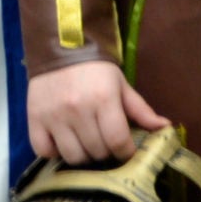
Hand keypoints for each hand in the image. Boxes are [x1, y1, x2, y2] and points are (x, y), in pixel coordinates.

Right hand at [27, 61, 166, 165]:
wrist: (60, 45)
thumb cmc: (96, 68)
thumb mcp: (121, 84)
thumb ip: (141, 109)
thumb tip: (166, 128)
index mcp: (104, 99)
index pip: (118, 142)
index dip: (126, 152)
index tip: (126, 150)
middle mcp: (78, 110)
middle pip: (97, 152)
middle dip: (106, 152)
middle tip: (105, 143)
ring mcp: (54, 116)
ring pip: (73, 156)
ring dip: (83, 155)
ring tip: (86, 143)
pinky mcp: (34, 119)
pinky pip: (44, 151)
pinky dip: (55, 152)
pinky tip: (63, 141)